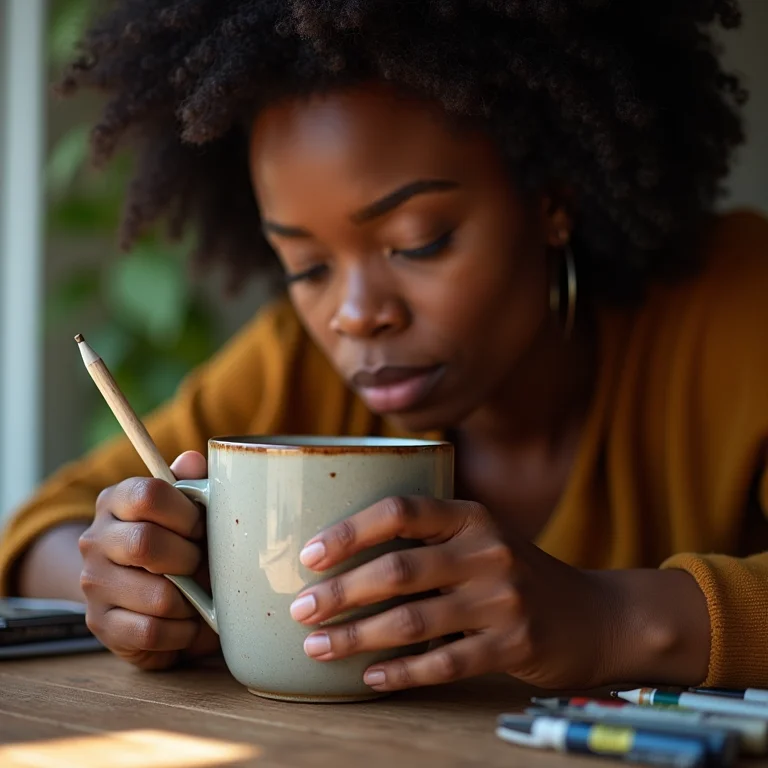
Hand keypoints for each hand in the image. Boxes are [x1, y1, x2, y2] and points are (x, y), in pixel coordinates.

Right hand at [78, 451, 218, 669]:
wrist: (146, 594)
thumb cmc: (179, 543)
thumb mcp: (190, 510)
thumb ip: (195, 483)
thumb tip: (195, 460)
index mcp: (117, 499)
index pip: (148, 494)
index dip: (186, 513)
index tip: (202, 527)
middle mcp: (95, 538)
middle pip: (146, 543)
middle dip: (189, 558)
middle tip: (201, 563)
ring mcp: (93, 584)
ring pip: (157, 595)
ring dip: (191, 600)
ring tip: (198, 595)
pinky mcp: (100, 625)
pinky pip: (151, 632)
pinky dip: (182, 630)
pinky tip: (187, 621)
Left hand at [289, 496, 611, 691]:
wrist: (596, 615)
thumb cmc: (514, 574)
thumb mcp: (480, 539)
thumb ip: (427, 539)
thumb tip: (340, 556)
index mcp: (472, 516)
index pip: (401, 510)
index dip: (349, 532)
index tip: (308, 556)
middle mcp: (489, 550)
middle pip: (398, 570)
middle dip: (340, 593)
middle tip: (300, 610)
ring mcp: (505, 599)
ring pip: (413, 622)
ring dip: (356, 638)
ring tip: (316, 648)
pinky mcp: (516, 645)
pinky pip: (445, 664)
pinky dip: (401, 673)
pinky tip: (370, 678)